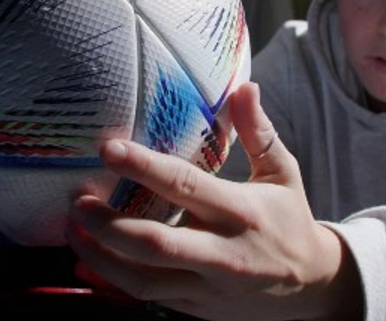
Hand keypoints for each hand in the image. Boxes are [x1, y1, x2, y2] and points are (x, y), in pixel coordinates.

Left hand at [64, 82, 360, 320]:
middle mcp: (223, 253)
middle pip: (155, 242)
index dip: (144, 167)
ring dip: (101, 256)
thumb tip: (245, 86)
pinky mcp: (196, 307)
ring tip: (73, 230)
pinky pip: (148, 298)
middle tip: (77, 201)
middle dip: (107, 225)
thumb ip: (259, 131)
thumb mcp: (283, 172)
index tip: (108, 148)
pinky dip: (112, 282)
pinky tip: (87, 263)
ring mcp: (207, 286)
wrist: (312, 287)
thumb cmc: (290, 220)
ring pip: (144, 280)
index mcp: (242, 212)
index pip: (186, 186)